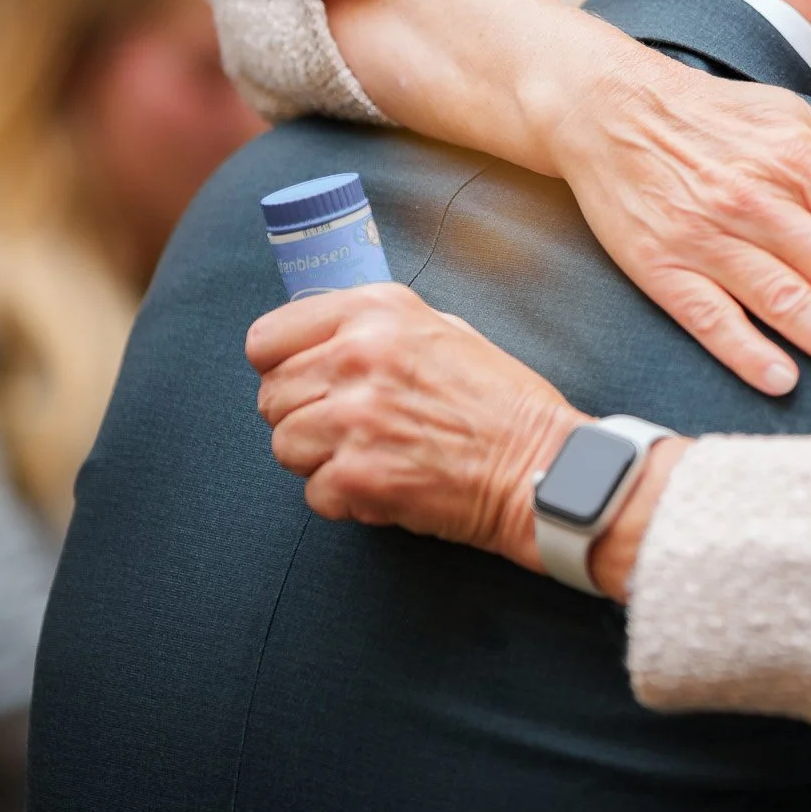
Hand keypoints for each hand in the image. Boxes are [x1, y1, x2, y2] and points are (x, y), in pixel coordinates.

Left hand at [248, 284, 577, 570]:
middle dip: (302, 417)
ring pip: (284, 445)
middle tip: (350, 430)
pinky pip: (313, 493)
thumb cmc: (502, 403)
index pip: (266, 338)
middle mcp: (359, 356)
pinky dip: (345, 499)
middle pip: (270, 396)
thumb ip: (373, 330)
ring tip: (372, 456)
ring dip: (319, 460)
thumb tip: (317, 342)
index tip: (305, 384)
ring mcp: (355, 416)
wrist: (544, 466)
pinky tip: (386, 485)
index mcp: (376, 312)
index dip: (280, 367)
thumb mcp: (443, 331)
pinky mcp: (358, 474)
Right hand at [519, 32, 810, 401]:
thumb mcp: (795, 126)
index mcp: (802, 162)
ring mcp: (708, 237)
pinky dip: (744, 348)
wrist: (610, 108)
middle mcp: (760, 201)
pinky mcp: (661, 267)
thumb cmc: (717, 120)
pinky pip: (708, 316)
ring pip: (785, 299)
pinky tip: (783, 381)